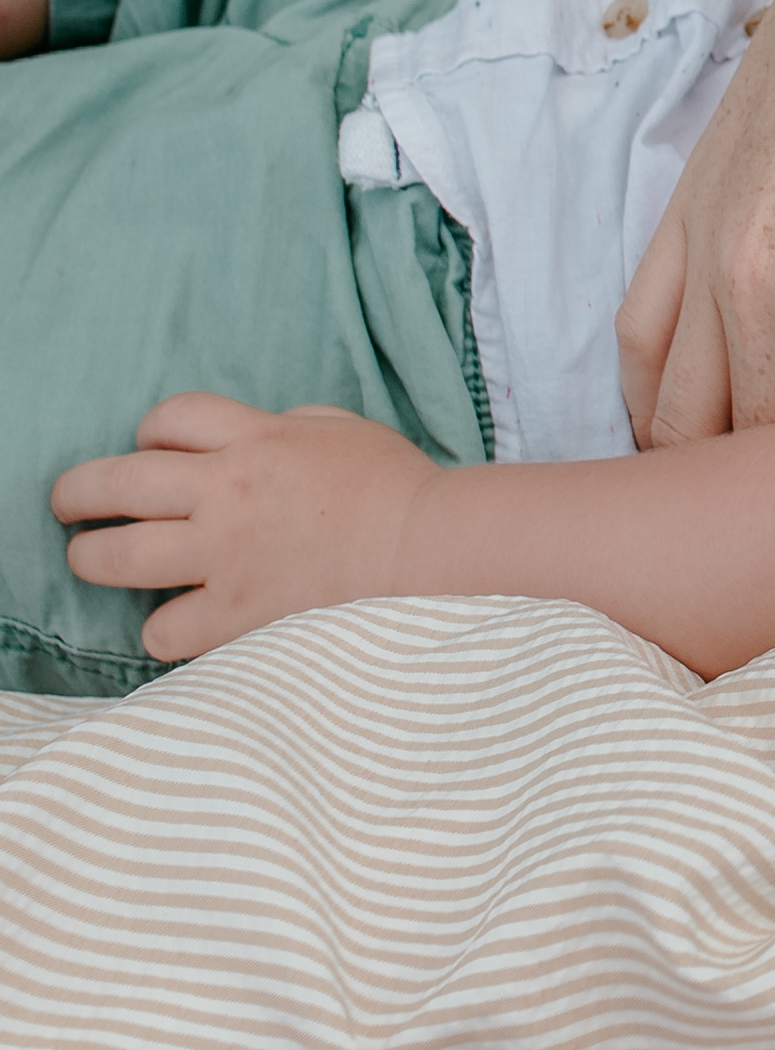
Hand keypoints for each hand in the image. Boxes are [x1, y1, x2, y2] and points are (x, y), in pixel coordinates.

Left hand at [57, 388, 432, 654]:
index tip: (152, 452)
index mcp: (254, 438)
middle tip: (68, 505)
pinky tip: (175, 624)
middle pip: (116, 482)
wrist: (432, 548)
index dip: (148, 434)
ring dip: (90, 557)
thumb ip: (285, 425)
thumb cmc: (397, 486)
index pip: (167, 420)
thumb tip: (255, 435)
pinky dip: (164, 630)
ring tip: (89, 559)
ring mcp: (227, 555)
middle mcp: (226, 491)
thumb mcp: (339, 427)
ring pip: (118, 556)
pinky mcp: (240, 613)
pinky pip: (165, 629)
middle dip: (77, 492)